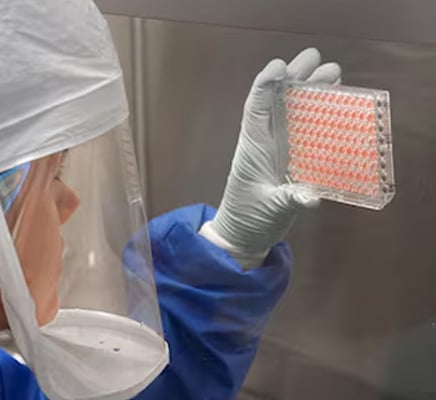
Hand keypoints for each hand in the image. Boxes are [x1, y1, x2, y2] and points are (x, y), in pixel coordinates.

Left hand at [200, 48, 341, 267]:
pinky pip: (305, 131)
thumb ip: (289, 200)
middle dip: (295, 78)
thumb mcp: (269, 209)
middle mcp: (265, 141)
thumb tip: (311, 196)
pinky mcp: (290, 159)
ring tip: (333, 73)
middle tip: (317, 58)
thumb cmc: (249, 219)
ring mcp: (278, 149)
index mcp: (253, 147)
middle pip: (278, 102)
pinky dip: (319, 116)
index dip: (266, 85)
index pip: (255, 108)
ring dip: (311, 92)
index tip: (280, 66)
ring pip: (293, 112)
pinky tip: (336, 105)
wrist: (244, 236)